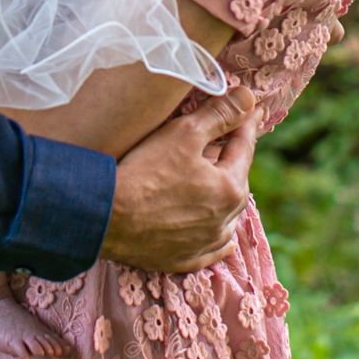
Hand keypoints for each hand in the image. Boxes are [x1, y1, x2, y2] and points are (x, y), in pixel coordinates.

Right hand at [100, 86, 259, 272]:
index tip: (252, 108)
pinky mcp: (184, 260)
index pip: (244, 147)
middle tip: (227, 137)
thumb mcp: (184, 134)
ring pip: (224, 214)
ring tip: (215, 178)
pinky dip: (213, 233)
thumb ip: (220, 115)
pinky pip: (210, 246)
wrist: (106, 218)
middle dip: (230, 158)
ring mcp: (205, 244)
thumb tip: (248, 98)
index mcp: (231, 189)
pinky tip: (216, 231)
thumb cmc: (145, 172)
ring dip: (221, 195)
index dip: (246, 123)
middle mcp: (225, 221)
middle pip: (234, 179)